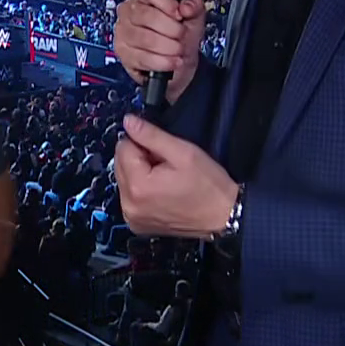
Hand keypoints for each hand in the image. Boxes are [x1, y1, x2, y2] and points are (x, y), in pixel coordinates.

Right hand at [113, 0, 205, 103]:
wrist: (177, 59)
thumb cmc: (181, 33)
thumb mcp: (193, 15)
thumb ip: (194, 6)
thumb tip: (186, 7)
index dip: (166, 2)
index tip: (180, 15)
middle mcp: (129, 10)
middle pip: (146, 16)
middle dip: (171, 29)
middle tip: (182, 35)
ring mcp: (123, 31)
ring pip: (144, 39)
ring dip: (168, 47)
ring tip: (179, 50)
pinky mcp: (123, 53)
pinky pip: (142, 58)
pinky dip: (162, 62)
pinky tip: (173, 61)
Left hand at [113, 114, 235, 238]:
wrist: (223, 216)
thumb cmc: (209, 186)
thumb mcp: (183, 152)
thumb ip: (151, 135)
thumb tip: (129, 122)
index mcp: (138, 186)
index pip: (123, 147)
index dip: (143, 143)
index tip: (162, 150)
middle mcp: (130, 205)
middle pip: (120, 164)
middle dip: (140, 158)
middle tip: (166, 164)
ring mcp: (133, 217)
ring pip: (125, 179)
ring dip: (141, 174)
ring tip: (166, 178)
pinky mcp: (138, 223)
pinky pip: (130, 196)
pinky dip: (142, 190)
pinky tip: (163, 191)